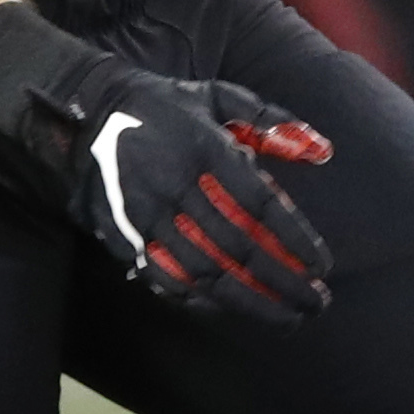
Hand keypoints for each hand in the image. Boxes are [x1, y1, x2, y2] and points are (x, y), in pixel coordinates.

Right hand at [0, 7, 335, 323]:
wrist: (89, 114)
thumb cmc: (168, 107)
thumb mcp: (220, 96)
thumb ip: (272, 122)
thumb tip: (323, 152)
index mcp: (204, 148)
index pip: (260, 204)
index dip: (295, 240)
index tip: (323, 268)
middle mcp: (175, 185)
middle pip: (238, 247)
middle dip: (282, 281)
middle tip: (316, 303)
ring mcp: (146, 214)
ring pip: (204, 272)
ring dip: (249, 301)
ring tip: (285, 316)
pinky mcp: (123, 235)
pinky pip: (166, 278)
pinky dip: (202, 300)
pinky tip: (232, 308)